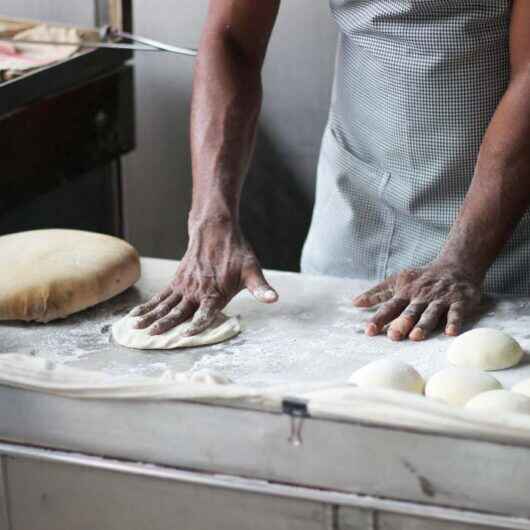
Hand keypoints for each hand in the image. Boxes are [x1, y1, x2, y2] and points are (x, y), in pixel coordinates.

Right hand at [131, 219, 276, 335]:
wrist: (216, 230)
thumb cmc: (237, 253)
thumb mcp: (252, 270)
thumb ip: (261, 288)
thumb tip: (274, 299)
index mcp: (215, 293)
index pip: (205, 314)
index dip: (196, 326)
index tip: (185, 336)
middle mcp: (197, 291)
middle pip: (178, 311)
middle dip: (165, 325)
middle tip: (151, 336)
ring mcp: (184, 286)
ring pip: (165, 305)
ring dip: (150, 316)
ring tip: (136, 328)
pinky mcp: (177, 281)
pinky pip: (160, 296)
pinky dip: (148, 305)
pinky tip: (136, 315)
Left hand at [352, 261, 481, 340]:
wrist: (457, 264)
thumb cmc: (422, 277)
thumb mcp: (398, 281)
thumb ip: (378, 294)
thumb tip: (355, 303)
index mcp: (406, 292)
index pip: (390, 307)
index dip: (379, 318)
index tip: (369, 331)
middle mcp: (421, 296)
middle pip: (410, 311)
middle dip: (401, 323)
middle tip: (393, 336)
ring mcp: (440, 299)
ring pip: (431, 313)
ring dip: (423, 324)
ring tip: (416, 337)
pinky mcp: (459, 301)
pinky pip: (456, 312)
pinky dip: (454, 322)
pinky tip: (450, 332)